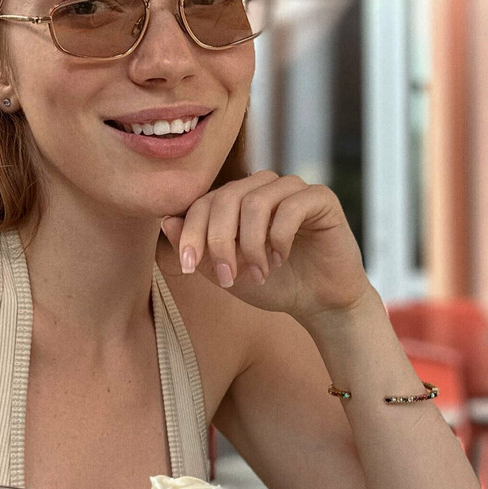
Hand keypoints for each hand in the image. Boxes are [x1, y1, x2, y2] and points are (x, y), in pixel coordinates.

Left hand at [160, 171, 369, 322]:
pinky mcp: (320, 198)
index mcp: (237, 199)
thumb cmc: (272, 284)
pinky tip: (280, 258)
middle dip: (219, 241)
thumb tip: (167, 220)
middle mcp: (263, 186)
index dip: (191, 233)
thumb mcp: (226, 272)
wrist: (318, 302)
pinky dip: (279, 238)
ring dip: (251, 244)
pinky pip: (291, 207)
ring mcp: (293, 188)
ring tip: (259, 272)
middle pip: (226, 198)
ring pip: (256, 201)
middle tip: (228, 278)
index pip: (203, 202)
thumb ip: (198, 249)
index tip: (188, 267)